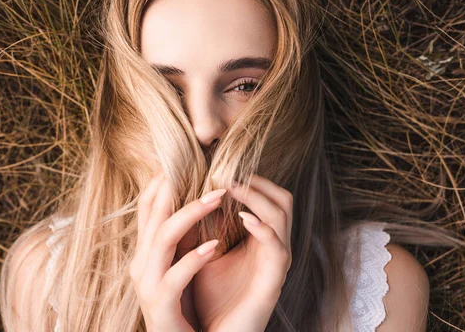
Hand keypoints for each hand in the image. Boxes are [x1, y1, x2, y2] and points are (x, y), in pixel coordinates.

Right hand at [129, 171, 227, 331]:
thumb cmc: (182, 304)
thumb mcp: (178, 264)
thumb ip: (182, 236)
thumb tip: (199, 199)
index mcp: (145, 251)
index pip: (147, 207)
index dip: (163, 181)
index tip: (185, 159)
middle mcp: (141, 263)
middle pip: (153, 214)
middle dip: (177, 187)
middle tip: (206, 167)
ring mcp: (147, 284)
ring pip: (163, 238)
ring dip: (190, 214)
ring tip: (217, 198)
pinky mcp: (160, 305)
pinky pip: (175, 276)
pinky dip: (194, 259)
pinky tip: (214, 247)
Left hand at [193, 174, 293, 331]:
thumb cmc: (210, 298)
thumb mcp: (201, 254)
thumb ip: (199, 228)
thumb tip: (180, 194)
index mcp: (259, 240)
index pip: (267, 198)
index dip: (250, 179)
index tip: (220, 167)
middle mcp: (273, 248)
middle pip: (283, 200)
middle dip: (258, 182)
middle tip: (229, 173)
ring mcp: (276, 263)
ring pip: (283, 216)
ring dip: (258, 197)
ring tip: (232, 189)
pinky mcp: (273, 281)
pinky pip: (279, 248)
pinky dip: (264, 229)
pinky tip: (245, 219)